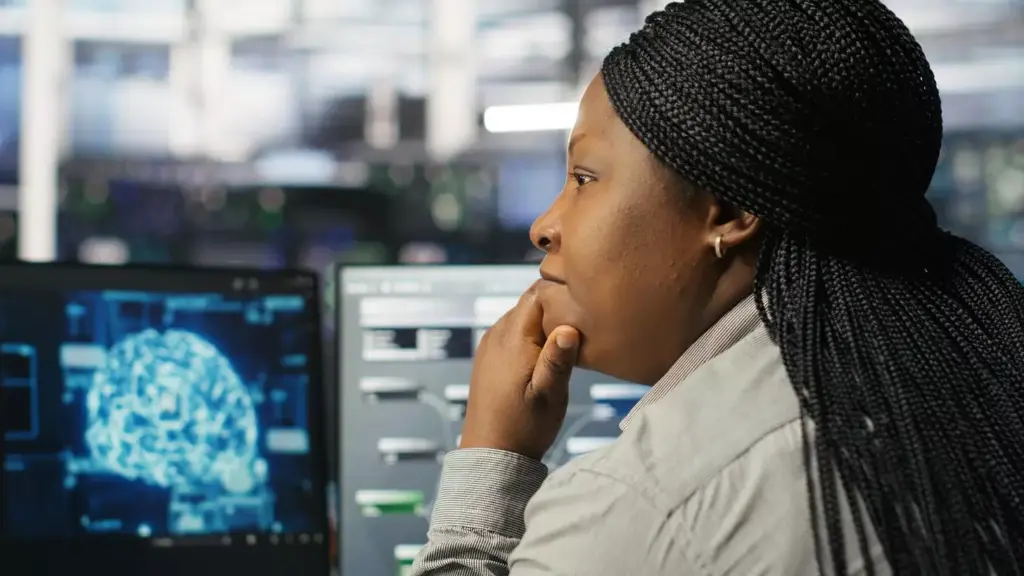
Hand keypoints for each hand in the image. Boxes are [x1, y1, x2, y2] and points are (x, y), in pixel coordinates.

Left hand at [459, 284, 580, 460]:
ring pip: (521, 317)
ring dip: (542, 323)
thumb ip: (557, 360)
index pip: (537, 295)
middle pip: (529, 303)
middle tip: (581, 322)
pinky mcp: (488, 357)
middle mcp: (497, 335)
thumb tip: (569, 327)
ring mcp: (490, 345)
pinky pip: (512, 332)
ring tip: (566, 339)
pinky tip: (544, 355)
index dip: (561, 295)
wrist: (491, 453)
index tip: (583, 305)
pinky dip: (530, 335)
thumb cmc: (522, 428)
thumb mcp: (549, 395)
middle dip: (554, 308)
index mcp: (512, 339)